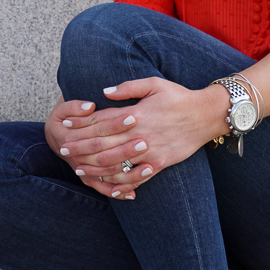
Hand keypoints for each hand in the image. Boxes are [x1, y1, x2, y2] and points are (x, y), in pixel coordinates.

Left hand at [50, 79, 229, 198]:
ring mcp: (149, 152)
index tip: (66, 126)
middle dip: (81, 148)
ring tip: (78, 170)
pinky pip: (136, 178)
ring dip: (95, 169)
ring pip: (116, 165)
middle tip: (63, 151)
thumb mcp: (155, 84)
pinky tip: (107, 186)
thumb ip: (128, 87)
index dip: (81, 124)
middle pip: (103, 144)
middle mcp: (140, 134)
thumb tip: (104, 91)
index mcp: (136, 113)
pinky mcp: (159, 164)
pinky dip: (121, 184)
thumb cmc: (179, 97)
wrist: (206, 115)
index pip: (102, 121)